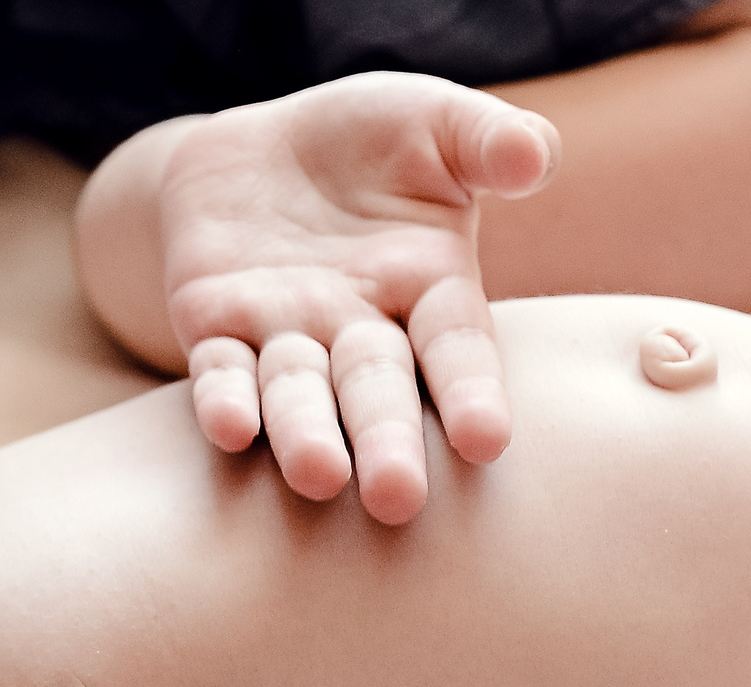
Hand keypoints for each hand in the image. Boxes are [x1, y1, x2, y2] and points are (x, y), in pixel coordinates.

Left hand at [152, 73, 557, 523]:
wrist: (259, 152)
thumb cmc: (370, 140)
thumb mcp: (435, 122)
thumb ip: (486, 140)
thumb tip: (536, 155)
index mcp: (430, 288)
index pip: (456, 348)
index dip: (471, 393)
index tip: (487, 441)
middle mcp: (359, 329)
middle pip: (375, 392)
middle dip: (385, 443)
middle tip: (396, 501)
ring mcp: (285, 337)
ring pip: (295, 396)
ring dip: (304, 436)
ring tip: (317, 478)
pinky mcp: (215, 330)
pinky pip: (219, 372)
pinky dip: (224, 401)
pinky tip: (229, 430)